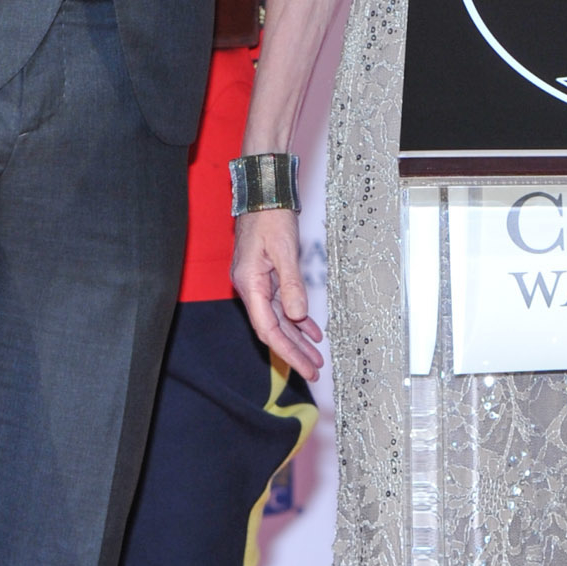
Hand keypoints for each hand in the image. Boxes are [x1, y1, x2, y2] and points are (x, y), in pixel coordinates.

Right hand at [232, 206, 322, 382]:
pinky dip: (297, 318)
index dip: (288, 351)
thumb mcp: (284, 250)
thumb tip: (297, 316)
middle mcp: (250, 288)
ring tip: (316, 357)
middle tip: (314, 371)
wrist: (263, 194)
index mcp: (250, 284)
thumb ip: (291, 284)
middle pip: (273, 329)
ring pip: (279, 319)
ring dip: (297, 338)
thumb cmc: (270, 217)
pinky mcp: (266, 276)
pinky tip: (311, 331)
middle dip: (294, 352)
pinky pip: (281, 304)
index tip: (307, 368)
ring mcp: (258, 283)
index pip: (269, 329)